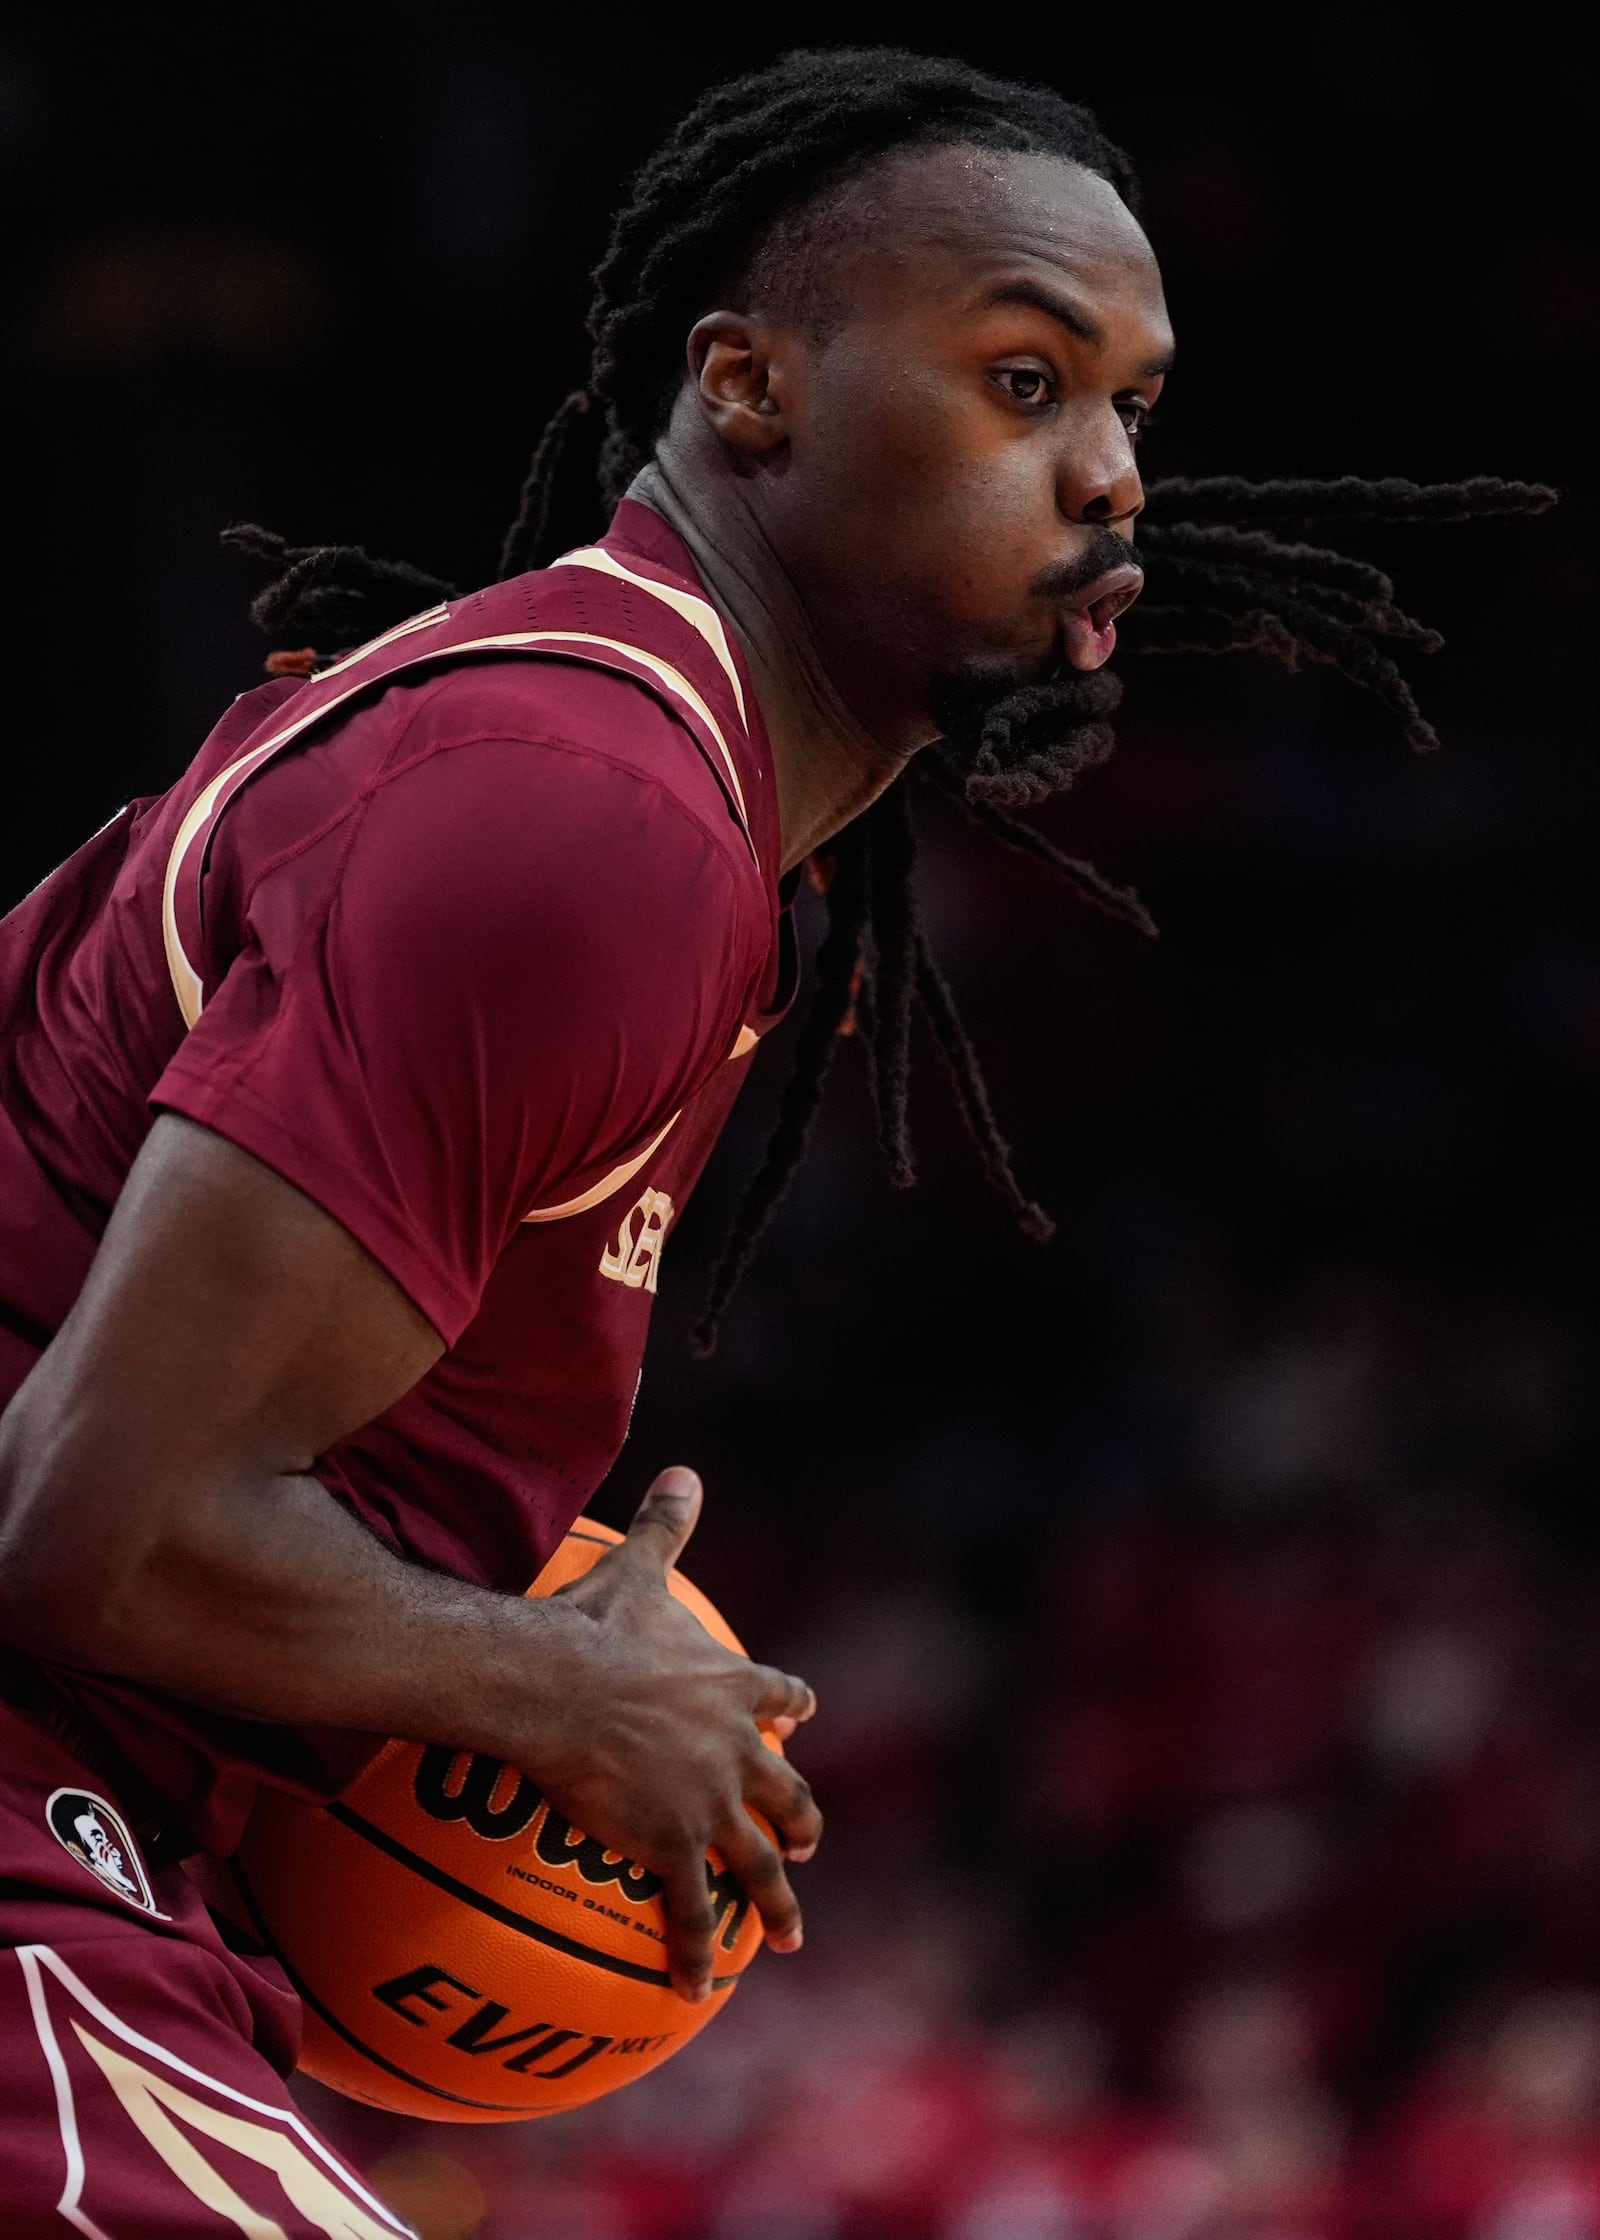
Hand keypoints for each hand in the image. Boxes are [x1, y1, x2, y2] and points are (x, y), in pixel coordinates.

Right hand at [516, 1467, 820, 2001]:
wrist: (558, 1682)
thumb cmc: (594, 1623)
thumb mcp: (639, 1569)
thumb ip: (667, 1526)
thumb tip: (684, 1471)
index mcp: (734, 1687)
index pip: (780, 1698)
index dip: (790, 1708)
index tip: (798, 1717)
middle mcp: (736, 1751)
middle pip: (786, 1793)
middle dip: (801, 1821)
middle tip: (808, 1843)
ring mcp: (710, 1804)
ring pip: (758, 1863)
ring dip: (776, 1900)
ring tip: (791, 1932)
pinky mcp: (671, 1845)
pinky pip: (691, 1910)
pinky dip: (697, 1949)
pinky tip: (700, 1985)